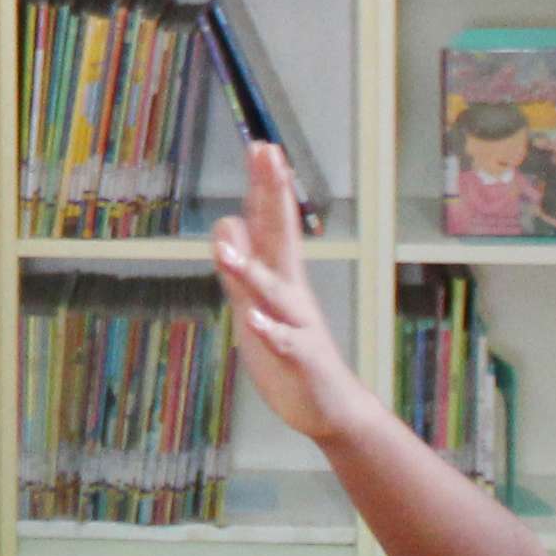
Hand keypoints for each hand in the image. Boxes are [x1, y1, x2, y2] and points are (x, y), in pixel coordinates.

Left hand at [209, 143, 367, 445]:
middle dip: (273, 196)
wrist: (329, 408)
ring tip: (226, 250)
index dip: (266, 187)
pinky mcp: (300, 361)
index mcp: (280, 279)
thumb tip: (227, 223)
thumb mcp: (255, 304)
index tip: (262, 146)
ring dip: (251, 270)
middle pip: (281, 237)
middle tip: (267, 155)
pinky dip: (272, 332)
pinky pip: (286, 344)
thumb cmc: (290, 352)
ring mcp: (297, 326)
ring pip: (274, 292)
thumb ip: (240, 266)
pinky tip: (255, 320)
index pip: (272, 224)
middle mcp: (291, 293)